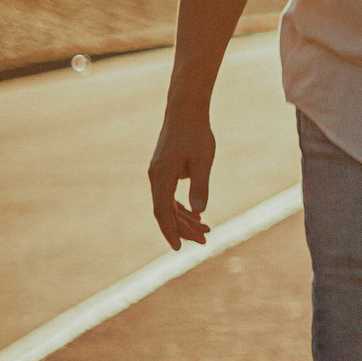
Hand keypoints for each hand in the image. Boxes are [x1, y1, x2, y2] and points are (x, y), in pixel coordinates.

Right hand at [148, 111, 216, 248]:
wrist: (186, 111)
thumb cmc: (196, 134)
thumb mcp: (203, 161)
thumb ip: (200, 185)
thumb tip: (198, 211)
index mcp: (161, 177)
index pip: (163, 212)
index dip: (170, 231)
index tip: (178, 249)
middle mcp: (156, 177)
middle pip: (166, 212)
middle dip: (183, 229)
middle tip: (204, 241)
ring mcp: (159, 174)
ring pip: (168, 204)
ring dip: (185, 219)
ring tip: (205, 231)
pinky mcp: (165, 170)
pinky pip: (170, 195)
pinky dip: (182, 207)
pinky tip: (197, 215)